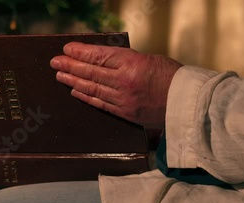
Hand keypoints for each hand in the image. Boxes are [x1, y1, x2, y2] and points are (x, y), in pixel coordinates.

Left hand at [50, 42, 182, 128]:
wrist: (187, 103)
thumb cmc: (172, 76)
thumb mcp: (148, 59)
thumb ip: (124, 60)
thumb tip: (101, 60)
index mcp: (132, 64)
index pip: (99, 56)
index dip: (81, 53)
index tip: (67, 49)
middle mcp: (124, 82)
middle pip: (91, 72)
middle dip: (70, 66)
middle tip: (55, 62)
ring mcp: (123, 99)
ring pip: (91, 88)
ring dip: (73, 81)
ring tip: (59, 75)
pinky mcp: (124, 113)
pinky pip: (100, 104)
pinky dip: (85, 97)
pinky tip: (74, 92)